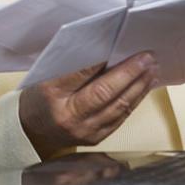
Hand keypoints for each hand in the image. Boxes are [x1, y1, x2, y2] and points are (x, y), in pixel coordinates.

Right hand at [17, 53, 157, 155]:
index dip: (103, 61)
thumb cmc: (41, 99)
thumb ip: (74, 68)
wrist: (32, 131)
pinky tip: (143, 86)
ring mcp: (85, 131)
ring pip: (118, 107)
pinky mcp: (97, 138)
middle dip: (129, 73)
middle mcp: (70, 117)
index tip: (120, 46)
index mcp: (52, 95)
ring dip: (138, 86)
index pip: (80, 75)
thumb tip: (106, 53)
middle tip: (146, 57)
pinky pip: (121, 117)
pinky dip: (134, 100)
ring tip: (151, 69)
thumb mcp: (47, 78)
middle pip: (104, 93)